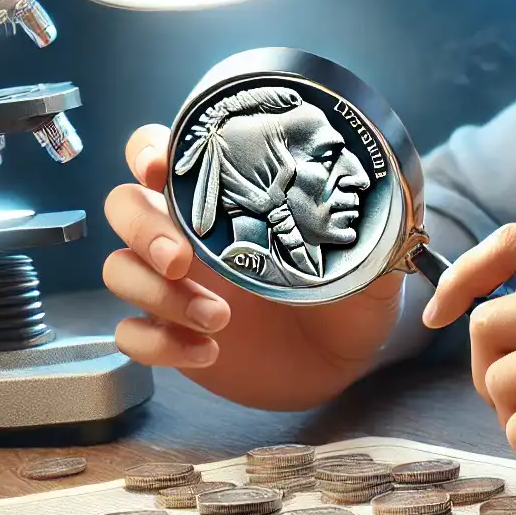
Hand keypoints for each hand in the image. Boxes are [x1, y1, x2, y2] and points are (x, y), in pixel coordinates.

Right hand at [102, 124, 403, 410]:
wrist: (344, 361)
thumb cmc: (351, 293)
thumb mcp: (371, 248)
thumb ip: (374, 212)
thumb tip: (396, 172)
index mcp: (226, 197)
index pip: (159, 152)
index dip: (148, 152)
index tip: (160, 168)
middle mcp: (187, 232)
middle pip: (122, 207)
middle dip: (143, 229)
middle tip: (182, 259)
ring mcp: (171, 284)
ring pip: (118, 271)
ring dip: (157, 294)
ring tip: (218, 320)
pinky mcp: (170, 333)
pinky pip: (131, 335)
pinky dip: (158, 344)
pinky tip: (206, 353)